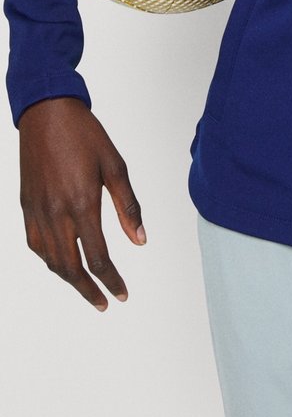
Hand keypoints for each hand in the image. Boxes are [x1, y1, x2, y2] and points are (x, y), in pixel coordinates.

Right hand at [18, 97, 145, 311]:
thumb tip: (141, 241)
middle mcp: (56, 212)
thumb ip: (128, 207)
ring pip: (51, 259)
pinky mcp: (26, 204)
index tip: (122, 295)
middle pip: (71, 267)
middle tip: (104, 303)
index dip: (111, 281)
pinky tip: (62, 262)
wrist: (47, 113)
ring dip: (69, 279)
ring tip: (87, 288)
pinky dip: (50, 259)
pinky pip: (35, 243)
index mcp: (82, 203)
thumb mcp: (115, 167)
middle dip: (89, 290)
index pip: (97, 257)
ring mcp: (37, 210)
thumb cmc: (85, 135)